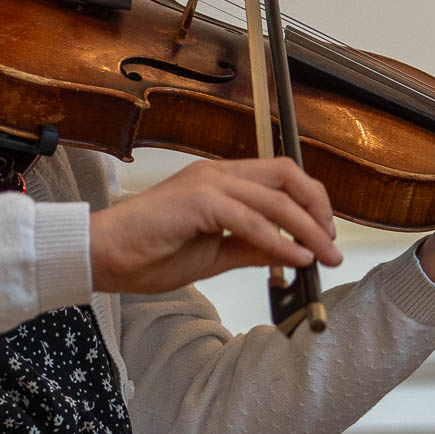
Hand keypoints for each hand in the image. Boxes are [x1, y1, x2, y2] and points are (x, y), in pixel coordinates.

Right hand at [89, 156, 343, 293]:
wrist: (102, 256)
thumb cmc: (147, 253)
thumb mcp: (213, 255)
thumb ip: (250, 247)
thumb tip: (289, 252)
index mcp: (219, 182)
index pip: (279, 176)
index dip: (309, 200)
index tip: (324, 233)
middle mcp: (217, 174)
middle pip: (286, 175)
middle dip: (317, 207)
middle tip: (332, 242)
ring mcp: (207, 184)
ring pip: (275, 198)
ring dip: (307, 228)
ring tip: (323, 256)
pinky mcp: (197, 202)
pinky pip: (251, 220)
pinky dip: (279, 240)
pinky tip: (295, 259)